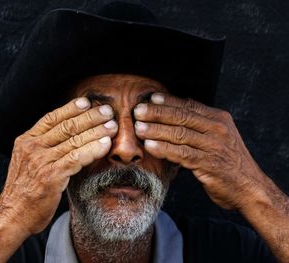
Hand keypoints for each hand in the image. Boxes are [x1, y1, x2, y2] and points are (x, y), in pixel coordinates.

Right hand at [0, 98, 117, 233]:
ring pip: (74, 140)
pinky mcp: (51, 176)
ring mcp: (41, 161)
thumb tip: (68, 136)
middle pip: (66, 126)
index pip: (51, 118)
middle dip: (90, 116)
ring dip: (96, 131)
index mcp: (26, 141)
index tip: (87, 102)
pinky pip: (76, 158)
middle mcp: (32, 147)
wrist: (12, 215)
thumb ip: (43, 148)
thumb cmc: (24, 190)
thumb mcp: (27, 162)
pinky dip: (93, 149)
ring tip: (112, 126)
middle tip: (107, 110)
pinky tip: (105, 144)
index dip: (70, 108)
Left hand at [134, 93, 266, 209]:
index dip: (169, 101)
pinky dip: (165, 149)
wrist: (248, 187)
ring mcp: (214, 147)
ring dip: (157, 130)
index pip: (190, 106)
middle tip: (138, 111)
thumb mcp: (218, 137)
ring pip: (180, 134)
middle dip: (158, 113)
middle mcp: (217, 130)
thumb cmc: (227, 161)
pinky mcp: (209, 165)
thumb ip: (200, 125)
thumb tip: (174, 113)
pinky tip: (150, 146)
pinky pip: (182, 154)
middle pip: (182, 117)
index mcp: (219, 119)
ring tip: (139, 128)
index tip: (151, 98)